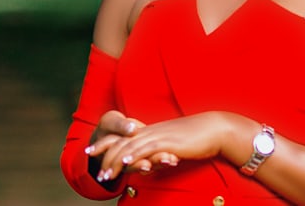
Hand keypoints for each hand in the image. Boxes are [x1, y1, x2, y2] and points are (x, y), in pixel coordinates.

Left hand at [95, 112, 241, 180]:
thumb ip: (159, 155)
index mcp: (151, 131)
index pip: (121, 135)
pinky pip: (148, 148)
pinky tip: (125, 162)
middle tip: (90, 164)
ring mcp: (159, 136)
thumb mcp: (173, 148)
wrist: (215, 129)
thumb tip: (150, 165)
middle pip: (121, 140)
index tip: (90, 151)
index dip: (104, 142)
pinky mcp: (169, 142)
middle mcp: (151, 132)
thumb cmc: (197, 139)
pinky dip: (134, 155)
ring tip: (105, 175)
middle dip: (103, 152)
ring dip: (115, 161)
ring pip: (131, 147)